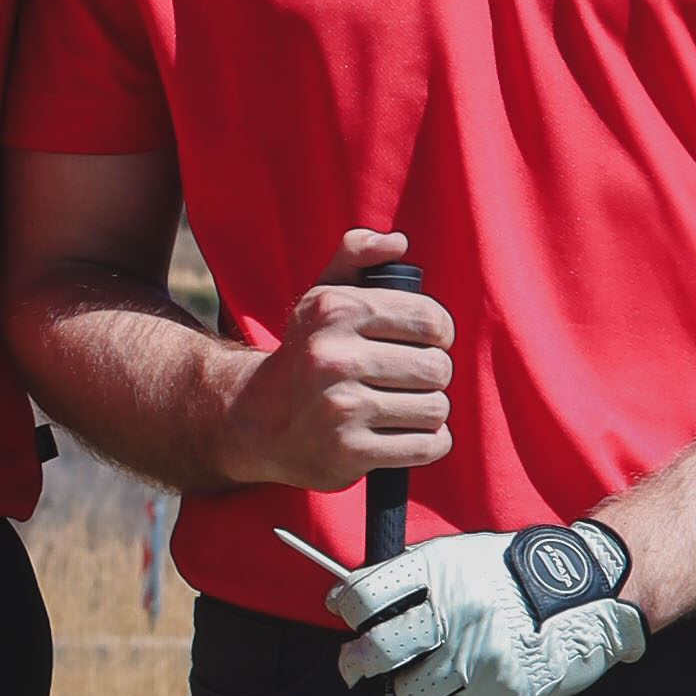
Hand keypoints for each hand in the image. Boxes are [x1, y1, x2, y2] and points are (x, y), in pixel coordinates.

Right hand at [216, 229, 455, 496]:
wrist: (257, 422)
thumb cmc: (306, 353)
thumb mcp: (321, 296)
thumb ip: (355, 254)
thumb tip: (396, 242)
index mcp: (334, 311)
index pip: (430, 319)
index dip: (438, 333)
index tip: (421, 343)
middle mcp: (333, 358)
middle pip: (437, 367)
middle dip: (431, 376)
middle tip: (406, 380)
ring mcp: (340, 409)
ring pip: (436, 408)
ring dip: (428, 411)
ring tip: (401, 407)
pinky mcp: (350, 453)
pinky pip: (426, 446)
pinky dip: (427, 443)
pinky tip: (402, 435)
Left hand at [328, 517, 645, 695]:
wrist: (593, 589)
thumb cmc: (517, 575)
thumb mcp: (462, 555)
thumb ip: (411, 576)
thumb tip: (347, 600)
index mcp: (439, 569)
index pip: (364, 595)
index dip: (347, 610)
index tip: (350, 620)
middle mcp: (455, 610)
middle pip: (377, 651)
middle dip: (358, 664)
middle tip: (359, 667)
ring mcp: (479, 654)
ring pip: (411, 695)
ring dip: (417, 691)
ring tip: (442, 674)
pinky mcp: (502, 692)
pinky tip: (471, 691)